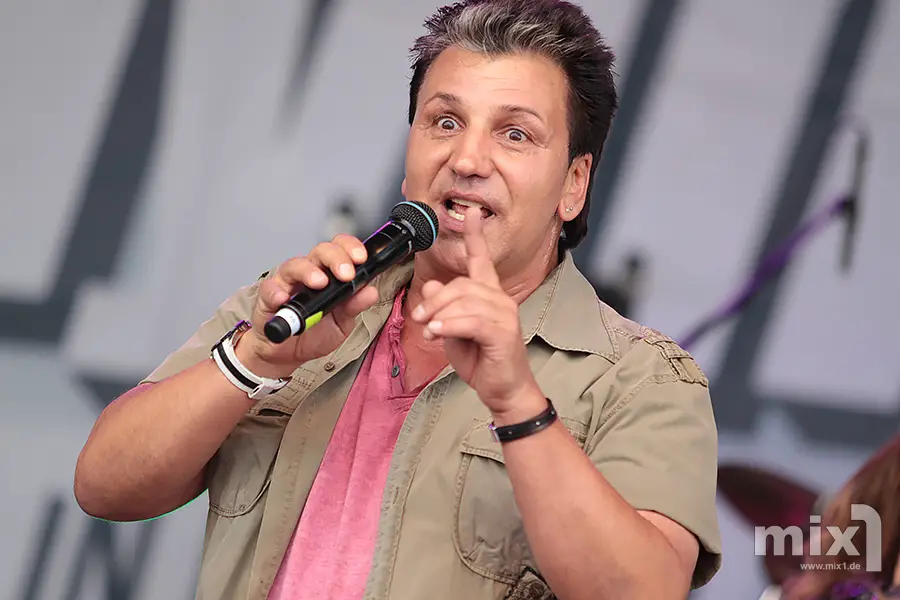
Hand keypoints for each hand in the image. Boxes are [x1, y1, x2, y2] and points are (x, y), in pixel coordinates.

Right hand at [235, 234, 379, 378]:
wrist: (287, 353)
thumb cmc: (314, 332)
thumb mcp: (341, 322)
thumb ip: (354, 306)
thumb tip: (371, 292)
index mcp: (329, 274)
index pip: (340, 250)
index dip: (350, 248)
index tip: (361, 258)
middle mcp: (308, 273)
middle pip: (320, 252)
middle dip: (336, 258)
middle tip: (346, 274)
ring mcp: (287, 284)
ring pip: (295, 265)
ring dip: (308, 272)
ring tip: (320, 283)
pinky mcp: (267, 299)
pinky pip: (269, 289)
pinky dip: (276, 292)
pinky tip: (283, 299)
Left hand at [410, 207, 538, 414]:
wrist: (503, 389)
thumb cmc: (481, 360)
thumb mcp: (453, 330)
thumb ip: (443, 308)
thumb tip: (430, 288)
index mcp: (489, 295)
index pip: (481, 259)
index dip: (475, 235)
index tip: (471, 212)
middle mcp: (499, 299)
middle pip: (461, 284)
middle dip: (435, 300)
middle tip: (419, 317)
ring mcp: (504, 314)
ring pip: (464, 301)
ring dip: (439, 315)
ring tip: (428, 330)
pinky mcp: (503, 332)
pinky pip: (471, 321)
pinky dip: (450, 325)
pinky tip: (438, 332)